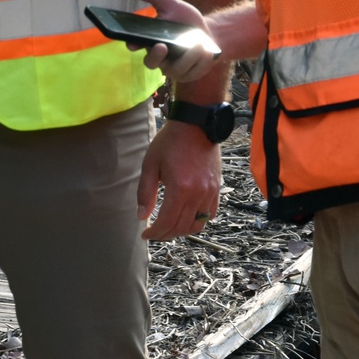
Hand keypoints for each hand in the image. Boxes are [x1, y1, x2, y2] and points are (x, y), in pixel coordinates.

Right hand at [122, 0, 221, 82]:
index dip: (132, 45)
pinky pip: (192, 72)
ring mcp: (172, 69)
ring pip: (176, 68)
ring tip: (198, 42)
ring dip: (188, 54)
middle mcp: (158, 58)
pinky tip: (206, 51)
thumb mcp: (168, 3)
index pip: (135, 45)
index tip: (133, 43)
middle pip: (150, 63)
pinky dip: (200, 59)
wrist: (209, 34)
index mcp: (149, 41)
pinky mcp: (187, 75)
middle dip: (155, 56)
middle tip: (162, 45)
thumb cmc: (185, 20)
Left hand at [137, 119, 220, 240]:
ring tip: (169, 227)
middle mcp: (198, 193)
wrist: (196, 124)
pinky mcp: (217, 187)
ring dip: (182, 230)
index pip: (167, 222)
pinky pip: (210, 213)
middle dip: (165, 234)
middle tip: (154, 232)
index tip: (145, 234)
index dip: (155, 233)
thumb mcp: (151, 164)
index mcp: (180, 188)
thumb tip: (142, 216)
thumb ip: (145, 192)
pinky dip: (198, 220)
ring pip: (197, 224)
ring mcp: (210, 191)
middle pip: (182, 227)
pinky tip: (186, 216)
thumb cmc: (170, 141)